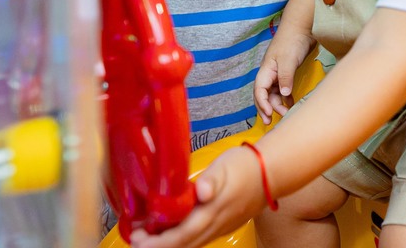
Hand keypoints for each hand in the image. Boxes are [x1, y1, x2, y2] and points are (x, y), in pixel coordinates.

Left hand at [130, 147, 264, 247]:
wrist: (272, 173)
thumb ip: (212, 179)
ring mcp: (220, 228)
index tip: (139, 238)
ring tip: (146, 238)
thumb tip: (202, 192)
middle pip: (183, 245)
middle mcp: (216, 224)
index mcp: (214, 210)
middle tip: (134, 240)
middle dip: (157, 246)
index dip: (159, 241)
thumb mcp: (226, 166)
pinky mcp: (222, 226)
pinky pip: (198, 240)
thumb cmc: (246, 166)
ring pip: (190, 245)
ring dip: (168, 245)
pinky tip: (169, 233)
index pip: (183, 234)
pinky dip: (180, 241)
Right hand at [254, 24, 315, 123]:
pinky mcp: (287, 72)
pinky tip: (291, 103)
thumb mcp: (288, 60)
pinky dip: (285, 97)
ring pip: (273, 93)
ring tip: (285, 113)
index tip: (269, 114)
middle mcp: (269, 72)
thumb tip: (283, 94)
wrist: (302, 27)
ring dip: (277, 104)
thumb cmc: (292, 40)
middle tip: (273, 120)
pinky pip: (282, 89)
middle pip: (264, 94)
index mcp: (266, 69)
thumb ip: (285, 77)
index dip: (262, 104)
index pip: (259, 90)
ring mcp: (278, 72)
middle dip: (267, 108)